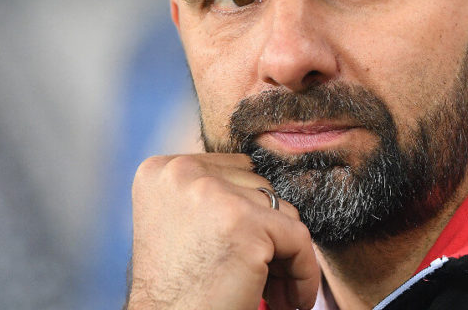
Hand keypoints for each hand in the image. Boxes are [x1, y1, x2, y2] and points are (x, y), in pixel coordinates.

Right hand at [126, 153, 319, 309]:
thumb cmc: (177, 290)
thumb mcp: (179, 225)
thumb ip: (211, 196)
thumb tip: (267, 187)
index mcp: (163, 170)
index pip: (236, 170)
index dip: (250, 212)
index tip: (252, 249)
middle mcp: (182, 173)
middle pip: (260, 186)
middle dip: (269, 232)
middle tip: (267, 275)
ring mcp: (213, 194)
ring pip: (283, 210)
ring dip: (283, 253)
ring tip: (273, 289)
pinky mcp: (245, 224)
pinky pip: (299, 239)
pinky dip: (304, 273)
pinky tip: (293, 299)